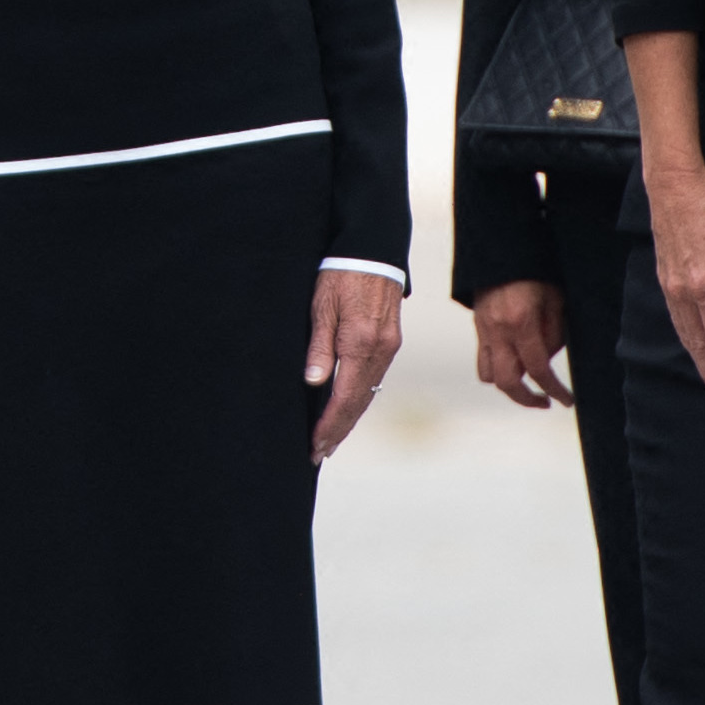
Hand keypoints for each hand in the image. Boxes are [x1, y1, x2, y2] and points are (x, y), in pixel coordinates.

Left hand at [308, 268, 401, 459]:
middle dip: (338, 430)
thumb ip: (319, 346)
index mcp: (360, 344)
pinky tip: (348, 407)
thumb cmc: (340, 274)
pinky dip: (360, 398)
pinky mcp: (390, 342)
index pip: (344, 398)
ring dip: (350, 418)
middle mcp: (380, 351)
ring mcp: (389, 348)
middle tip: (319, 453)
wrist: (373, 251)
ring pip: (369, 393)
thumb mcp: (321, 306)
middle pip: (359, 402)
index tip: (315, 446)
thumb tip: (313, 383)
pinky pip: (374, 378)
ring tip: (331, 438)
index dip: (328, 425)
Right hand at [471, 278, 571, 409]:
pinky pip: (483, 359)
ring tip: (527, 385)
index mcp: (520, 322)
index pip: (537, 369)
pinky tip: (513, 363)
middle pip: (506, 382)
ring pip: (488, 375)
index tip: (565, 400)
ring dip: (508, 385)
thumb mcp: (555, 300)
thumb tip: (549, 359)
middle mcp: (498, 330)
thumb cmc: (533, 271)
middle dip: (527, 399)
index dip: (554, 389)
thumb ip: (553, 334)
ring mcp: (484, 330)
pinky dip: (496, 369)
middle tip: (544, 401)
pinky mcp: (478, 327)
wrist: (501, 250)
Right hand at [648, 166, 704, 404]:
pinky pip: (676, 318)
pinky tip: (694, 345)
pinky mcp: (664, 278)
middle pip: (697, 341)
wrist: (671, 188)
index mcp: (704, 283)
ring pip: (684, 332)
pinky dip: (687, 338)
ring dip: (698, 359)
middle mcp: (682, 290)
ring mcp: (669, 285)